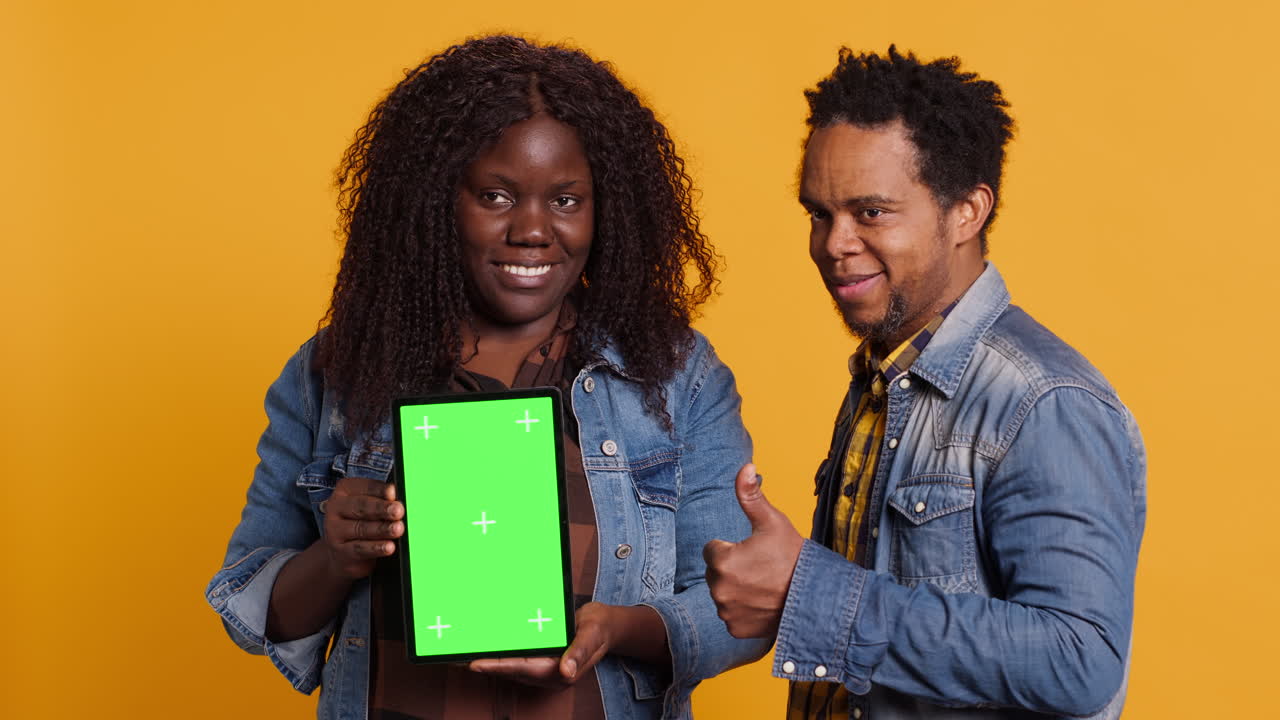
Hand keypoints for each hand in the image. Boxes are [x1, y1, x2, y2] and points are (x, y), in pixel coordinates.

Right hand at [321, 476, 403, 580]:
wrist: (343, 551)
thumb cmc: (364, 521)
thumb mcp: (372, 507)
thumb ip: (384, 501)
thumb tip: (400, 501)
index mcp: (346, 490)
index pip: (366, 487)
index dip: (380, 490)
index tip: (393, 492)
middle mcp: (336, 507)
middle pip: (362, 507)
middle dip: (382, 508)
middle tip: (398, 510)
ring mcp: (335, 530)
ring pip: (361, 528)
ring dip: (382, 529)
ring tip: (398, 529)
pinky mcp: (340, 551)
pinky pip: (360, 548)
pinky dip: (376, 547)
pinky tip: (389, 547)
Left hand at [469, 602, 614, 687]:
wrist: (607, 627)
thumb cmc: (599, 628)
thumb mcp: (592, 634)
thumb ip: (579, 652)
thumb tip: (565, 671)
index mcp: (561, 670)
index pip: (523, 669)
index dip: (498, 666)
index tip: (475, 664)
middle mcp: (549, 673)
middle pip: (510, 670)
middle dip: (484, 665)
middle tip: (456, 658)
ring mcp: (544, 668)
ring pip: (510, 666)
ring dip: (488, 661)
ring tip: (462, 653)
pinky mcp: (540, 660)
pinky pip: (516, 659)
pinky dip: (499, 654)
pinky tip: (486, 646)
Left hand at [703, 463, 804, 638]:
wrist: (816, 597)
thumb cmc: (794, 556)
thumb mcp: (772, 521)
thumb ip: (750, 495)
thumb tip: (746, 466)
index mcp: (722, 560)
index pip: (712, 550)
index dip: (733, 548)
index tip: (754, 552)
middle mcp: (718, 589)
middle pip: (716, 573)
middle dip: (733, 569)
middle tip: (761, 569)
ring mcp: (726, 612)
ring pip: (723, 593)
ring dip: (737, 589)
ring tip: (763, 586)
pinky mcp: (735, 630)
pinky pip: (731, 615)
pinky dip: (743, 611)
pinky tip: (762, 604)